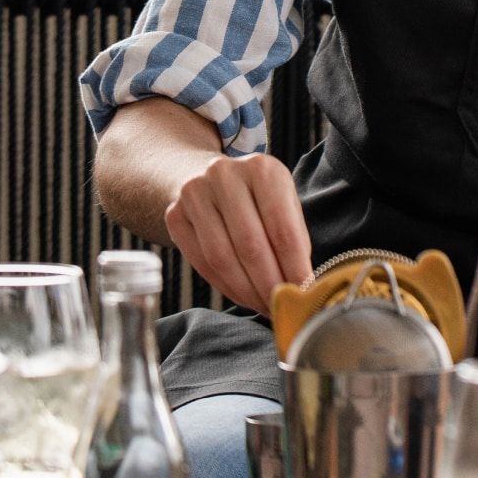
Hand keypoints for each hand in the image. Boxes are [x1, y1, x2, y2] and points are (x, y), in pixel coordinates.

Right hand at [164, 152, 311, 313]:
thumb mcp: (283, 203)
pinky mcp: (174, 214)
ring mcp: (194, 193)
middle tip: (281, 308)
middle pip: (250, 245)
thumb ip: (294, 239)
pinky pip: (201, 262)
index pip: (282, 228)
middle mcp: (225, 174)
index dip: (294, 268)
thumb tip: (302, 287)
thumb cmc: (256, 197)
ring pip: (222, 257)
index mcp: (262, 169)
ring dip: (246, 290)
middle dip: (269, 285)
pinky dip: (224, 286)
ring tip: (263, 305)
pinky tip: (242, 295)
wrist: (208, 178)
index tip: (303, 295)